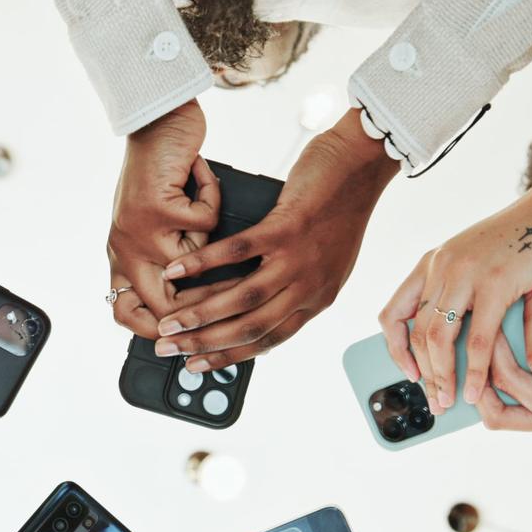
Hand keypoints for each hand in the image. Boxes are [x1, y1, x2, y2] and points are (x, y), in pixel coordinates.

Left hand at [108, 100, 213, 334]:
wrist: (155, 121)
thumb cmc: (158, 170)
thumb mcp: (153, 223)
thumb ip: (161, 258)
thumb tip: (191, 304)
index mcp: (122, 256)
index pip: (125, 314)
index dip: (154, 331)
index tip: (186, 334)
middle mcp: (125, 249)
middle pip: (162, 308)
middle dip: (201, 309)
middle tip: (229, 295)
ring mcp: (138, 232)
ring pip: (191, 268)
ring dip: (212, 246)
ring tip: (209, 217)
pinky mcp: (157, 210)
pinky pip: (203, 225)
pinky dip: (211, 199)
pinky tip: (199, 178)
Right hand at [153, 110, 396, 370]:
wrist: (362, 167)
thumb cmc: (341, 209)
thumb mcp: (326, 263)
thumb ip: (298, 288)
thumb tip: (261, 307)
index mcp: (317, 299)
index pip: (268, 340)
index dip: (229, 356)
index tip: (197, 364)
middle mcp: (309, 287)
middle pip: (250, 328)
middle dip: (204, 344)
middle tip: (168, 349)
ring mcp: (299, 260)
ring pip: (243, 299)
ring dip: (200, 314)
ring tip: (170, 321)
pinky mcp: (287, 228)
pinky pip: (239, 252)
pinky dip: (205, 263)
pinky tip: (179, 270)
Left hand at [382, 180, 531, 412]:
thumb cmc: (530, 239)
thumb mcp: (481, 260)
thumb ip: (463, 290)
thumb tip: (457, 341)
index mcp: (433, 262)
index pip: (393, 313)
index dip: (396, 349)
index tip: (410, 373)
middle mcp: (441, 266)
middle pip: (417, 333)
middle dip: (424, 375)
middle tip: (436, 403)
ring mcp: (466, 273)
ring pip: (439, 339)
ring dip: (443, 378)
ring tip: (451, 403)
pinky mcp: (496, 282)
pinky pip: (477, 339)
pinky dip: (475, 371)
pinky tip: (478, 391)